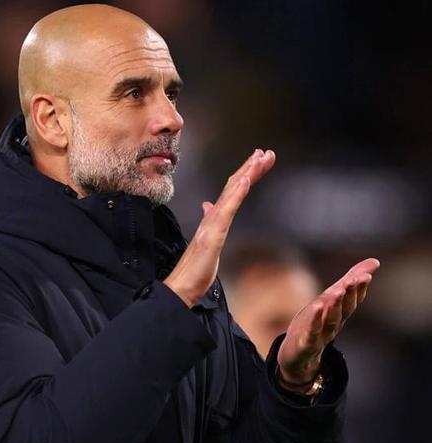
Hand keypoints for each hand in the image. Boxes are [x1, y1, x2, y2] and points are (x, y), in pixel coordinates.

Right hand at [164, 149, 275, 306]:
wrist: (181, 287)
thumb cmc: (194, 268)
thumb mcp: (208, 242)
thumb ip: (209, 222)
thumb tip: (208, 205)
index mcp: (214, 219)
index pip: (232, 191)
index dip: (245, 174)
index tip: (258, 160)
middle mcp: (213, 218)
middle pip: (233, 186)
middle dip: (250, 168)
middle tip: (265, 152)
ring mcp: (212, 225)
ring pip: (231, 194)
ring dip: (246, 174)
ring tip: (258, 158)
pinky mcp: (212, 236)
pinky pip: (226, 212)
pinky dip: (235, 194)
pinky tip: (244, 181)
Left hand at [276, 258, 380, 389]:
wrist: (297, 358)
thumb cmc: (314, 325)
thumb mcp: (329, 301)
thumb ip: (349, 282)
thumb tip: (375, 261)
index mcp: (339, 314)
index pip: (352, 300)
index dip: (359, 289)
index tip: (366, 275)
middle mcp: (333, 325)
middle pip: (345, 309)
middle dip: (351, 294)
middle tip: (356, 279)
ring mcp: (321, 336)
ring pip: (331, 320)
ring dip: (335, 306)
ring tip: (338, 291)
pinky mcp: (306, 344)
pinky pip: (312, 332)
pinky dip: (315, 321)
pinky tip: (316, 308)